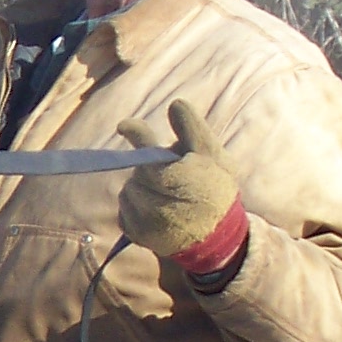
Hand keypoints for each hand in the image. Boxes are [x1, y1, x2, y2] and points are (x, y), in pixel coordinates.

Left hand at [118, 98, 248, 281]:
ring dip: (141, 188)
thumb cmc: (216, 189)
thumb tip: (174, 104)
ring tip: (166, 195)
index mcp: (176, 174)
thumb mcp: (214, 155)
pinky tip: (156, 212)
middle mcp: (156, 198)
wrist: (217, 237)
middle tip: (171, 174)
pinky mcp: (138, 234)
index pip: (145, 145)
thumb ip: (193, 128)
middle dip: (149, 167)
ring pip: (128, 190)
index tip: (124, 126)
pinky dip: (135, 208)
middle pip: (137, 169)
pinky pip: (124, 212)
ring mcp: (145, 219)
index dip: (135, 132)